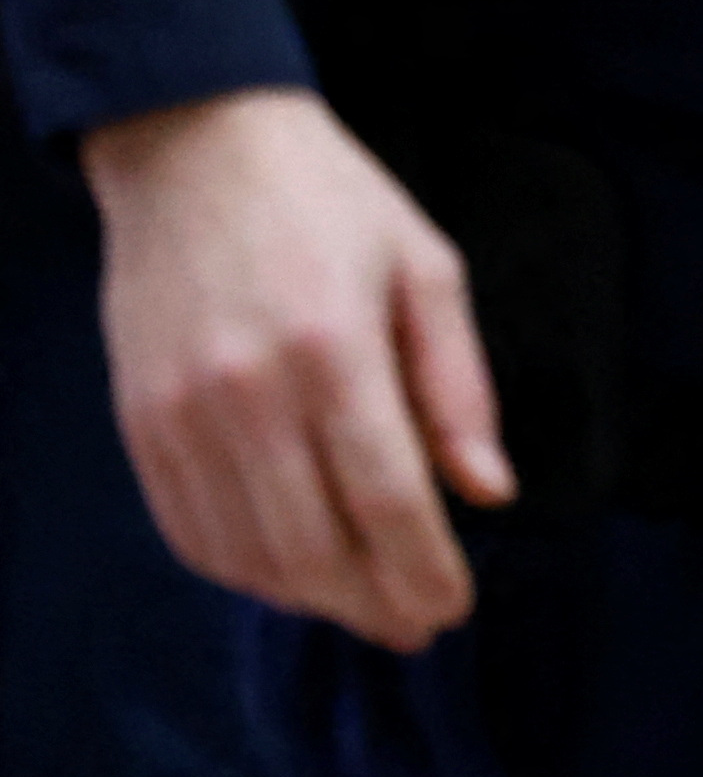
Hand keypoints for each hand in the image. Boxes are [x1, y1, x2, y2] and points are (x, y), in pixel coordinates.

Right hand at [83, 87, 510, 650]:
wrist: (197, 150)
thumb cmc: (331, 202)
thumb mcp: (427, 268)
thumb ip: (459, 386)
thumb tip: (488, 490)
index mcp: (334, 348)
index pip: (387, 499)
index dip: (425, 570)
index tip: (454, 608)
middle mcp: (248, 392)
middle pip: (314, 545)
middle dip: (374, 602)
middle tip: (417, 626)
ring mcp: (181, 414)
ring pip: (247, 553)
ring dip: (312, 599)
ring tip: (365, 606)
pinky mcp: (140, 423)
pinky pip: (188, 531)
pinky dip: (243, 571)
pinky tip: (290, 575)